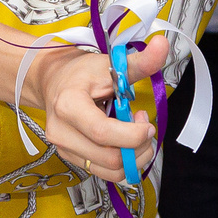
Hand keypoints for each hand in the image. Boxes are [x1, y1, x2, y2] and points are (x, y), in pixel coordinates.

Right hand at [26, 40, 164, 185]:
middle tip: (143, 125)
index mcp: (68, 106)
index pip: (104, 133)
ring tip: (134, 135)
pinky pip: (104, 172)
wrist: (54, 81)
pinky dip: (123, 162)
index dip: (133, 134)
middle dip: (138, 146)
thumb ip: (140, 61)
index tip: (147, 123)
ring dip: (133, 157)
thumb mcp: (111, 63)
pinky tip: (124, 143)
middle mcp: (61, 132)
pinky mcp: (71, 158)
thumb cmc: (81, 73)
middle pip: (110, 158)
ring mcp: (64, 148)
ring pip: (110, 171)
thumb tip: (163, 44)